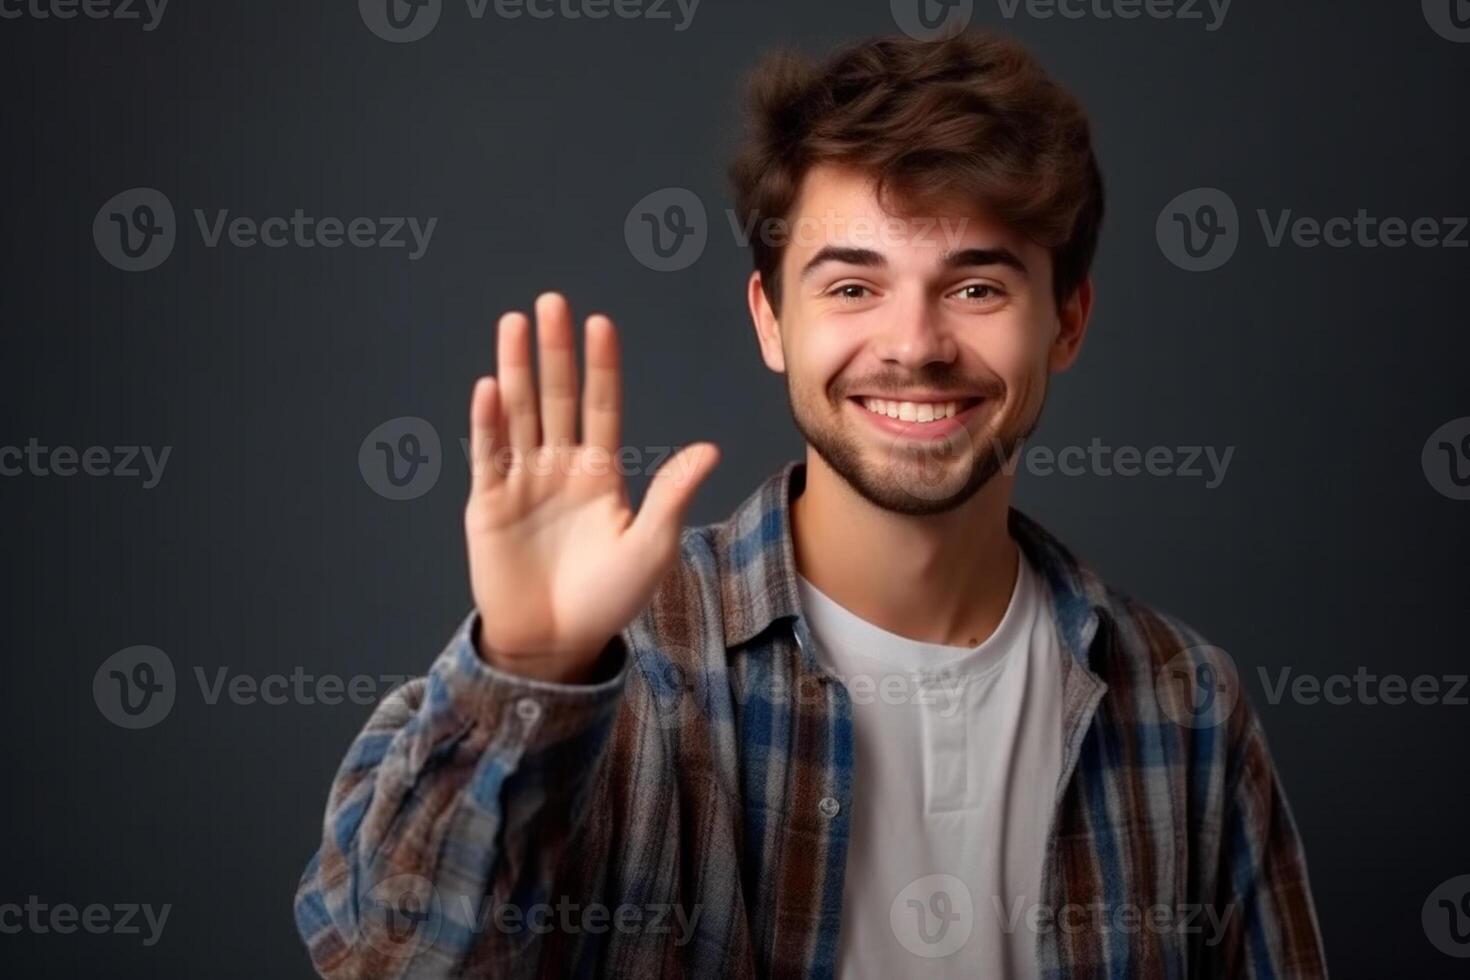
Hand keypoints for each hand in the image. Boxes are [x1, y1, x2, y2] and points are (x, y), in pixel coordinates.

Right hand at [465, 292, 718, 683]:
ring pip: (518, 414)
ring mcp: (521, 482)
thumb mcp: (650, 548)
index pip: (602, 407)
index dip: (600, 367)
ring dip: (515, 369)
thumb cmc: (608, 598)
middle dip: (553, 351)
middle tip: (551, 302)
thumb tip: (709, 449)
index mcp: (600, 473)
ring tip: (513, 324)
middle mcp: (559, 467)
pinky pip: (488, 456)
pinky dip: (487, 423)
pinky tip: (489, 388)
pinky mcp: (488, 505)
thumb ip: (671, 496)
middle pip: (556, 398)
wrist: (556, 644)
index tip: (600, 324)